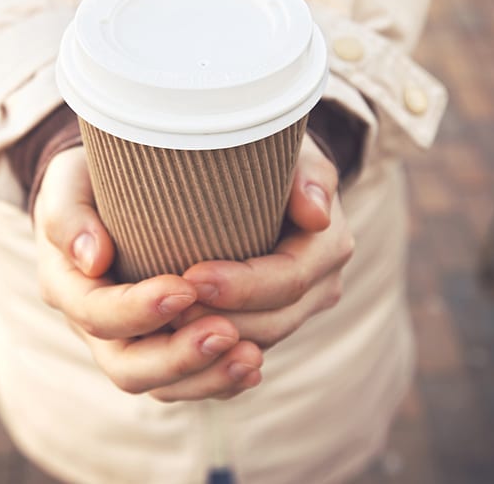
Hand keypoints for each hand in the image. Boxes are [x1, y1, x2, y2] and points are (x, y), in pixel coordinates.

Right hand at [33, 146, 263, 400]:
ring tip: (252, 357)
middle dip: (179, 357)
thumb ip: (69, 214)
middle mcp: (96, 324)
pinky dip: (220, 378)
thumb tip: (92, 259)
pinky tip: (251, 366)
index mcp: (67, 286)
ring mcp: (130, 339)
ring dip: (209, 375)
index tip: (185, 286)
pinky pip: (188, 379)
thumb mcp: (67, 180)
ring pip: (164, 384)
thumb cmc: (88, 179)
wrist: (105, 190)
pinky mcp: (162, 342)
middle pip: (129, 367)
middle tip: (227, 332)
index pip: (97, 314)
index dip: (138, 309)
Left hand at [172, 135, 354, 349]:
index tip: (192, 275)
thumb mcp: (294, 148)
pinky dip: (213, 345)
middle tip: (166, 309)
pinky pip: (246, 343)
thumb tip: (317, 216)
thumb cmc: (276, 153)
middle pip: (274, 320)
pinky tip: (175, 335)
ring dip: (212, 338)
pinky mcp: (275, 316)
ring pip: (258, 340)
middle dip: (220, 317)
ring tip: (163, 323)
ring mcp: (301, 306)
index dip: (242, 286)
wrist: (277, 170)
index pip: (289, 279)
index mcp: (329, 244)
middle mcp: (322, 283)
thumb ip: (308, 174)